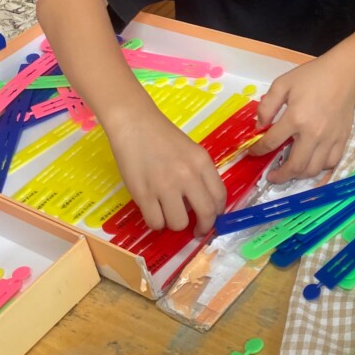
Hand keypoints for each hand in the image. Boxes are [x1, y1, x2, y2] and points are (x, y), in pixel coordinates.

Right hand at [106, 110, 227, 233]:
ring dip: (174, 223)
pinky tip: (153, 211)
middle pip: (206, 214)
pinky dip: (156, 222)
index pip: (220, 196)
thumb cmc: (162, 136)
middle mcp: (188, 175)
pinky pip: (156, 223)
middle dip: (203, 227)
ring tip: (167, 213)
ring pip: (179, 223)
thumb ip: (199, 174)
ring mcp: (165, 186)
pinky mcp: (144, 194)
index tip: (211, 219)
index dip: (217, 214)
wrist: (134, 124)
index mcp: (203, 162)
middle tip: (196, 230)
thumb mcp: (191, 151)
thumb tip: (201, 205)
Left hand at [249, 56, 354, 183]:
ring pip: (313, 170)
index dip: (259, 150)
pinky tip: (312, 163)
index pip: (271, 142)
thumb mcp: (282, 83)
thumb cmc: (312, 76)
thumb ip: (267, 105)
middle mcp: (313, 133)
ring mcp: (330, 139)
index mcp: (296, 118)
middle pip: (295, 166)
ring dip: (299, 175)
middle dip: (280, 176)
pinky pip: (331, 163)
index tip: (254, 152)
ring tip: (291, 171)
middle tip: (272, 176)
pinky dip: (319, 168)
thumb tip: (260, 126)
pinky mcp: (342, 139)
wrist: (344, 73)